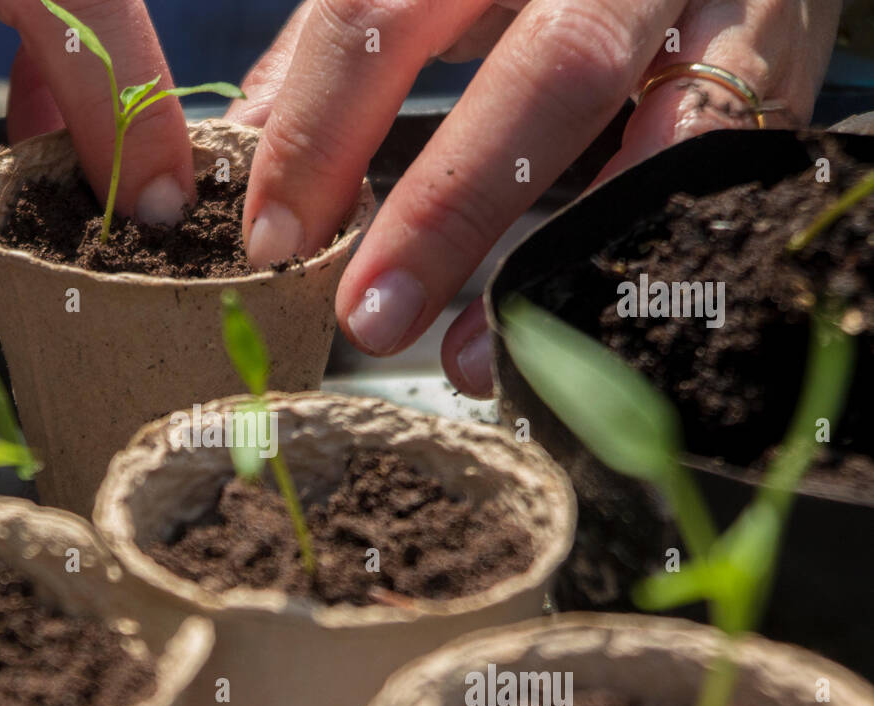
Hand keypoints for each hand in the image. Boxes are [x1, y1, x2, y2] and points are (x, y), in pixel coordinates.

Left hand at [229, 0, 843, 396]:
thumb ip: (348, 44)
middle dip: (443, 210)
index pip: (380, 10)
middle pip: (535, 72)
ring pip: (653, 129)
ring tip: (468, 358)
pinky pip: (720, 163)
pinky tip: (576, 327)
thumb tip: (240, 141)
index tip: (273, 238)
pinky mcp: (776, 57)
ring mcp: (703, 2)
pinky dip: (642, 254)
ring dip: (555, 256)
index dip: (319, 131)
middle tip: (367, 320)